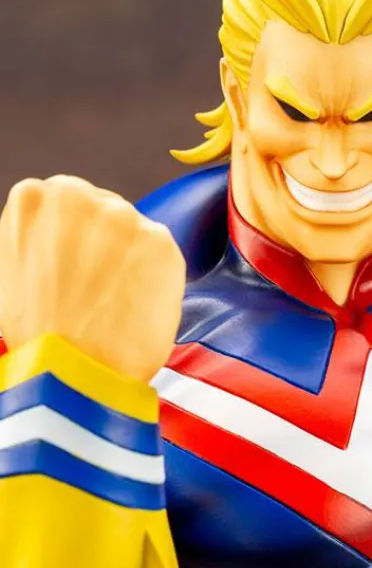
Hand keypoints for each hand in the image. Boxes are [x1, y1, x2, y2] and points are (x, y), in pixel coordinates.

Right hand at [0, 175, 185, 382]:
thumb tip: (58, 237)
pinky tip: (136, 305)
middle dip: (105, 240)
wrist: (71, 372)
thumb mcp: (12, 271)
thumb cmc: (37, 334)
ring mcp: (122, 215)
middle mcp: (78, 195)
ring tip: (116, 301)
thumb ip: (38, 238)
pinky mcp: (159, 239)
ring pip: (134, 230)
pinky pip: (162, 254)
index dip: (76, 236)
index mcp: (34, 198)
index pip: (67, 202)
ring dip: (131, 258)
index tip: (77, 263)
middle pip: (103, 208)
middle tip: (99, 285)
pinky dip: (156, 277)